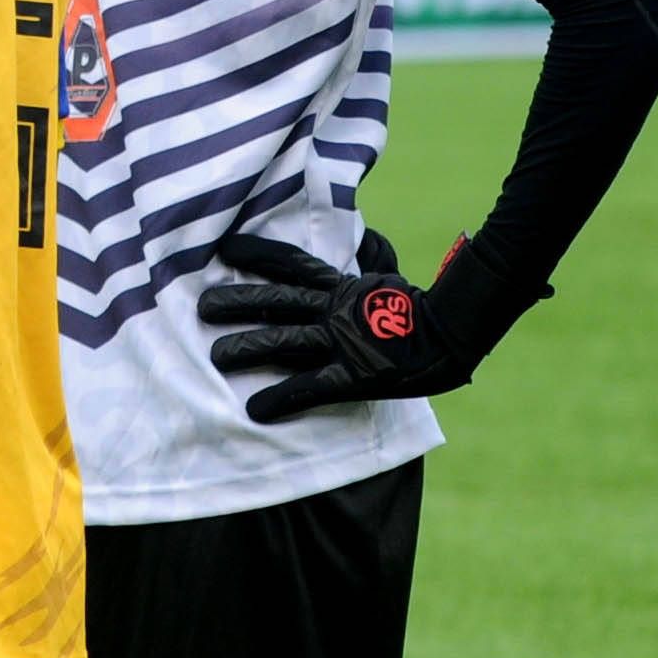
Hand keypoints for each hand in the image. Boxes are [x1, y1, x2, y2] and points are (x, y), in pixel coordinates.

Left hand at [196, 229, 471, 423]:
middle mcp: (336, 310)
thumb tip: (349, 247)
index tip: (223, 247)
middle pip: (276, 302)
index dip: (257, 254)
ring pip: (284, 341)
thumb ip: (352, 275)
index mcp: (341, 288)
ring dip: (246, 348)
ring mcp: (344, 341)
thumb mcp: (381, 284)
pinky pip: (310, 386)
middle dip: (236, 302)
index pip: (292, 264)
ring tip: (213, 358)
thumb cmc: (417, 313)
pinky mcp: (355, 374)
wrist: (458, 335)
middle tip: (199, 306)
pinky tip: (253, 409)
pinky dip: (280, 397)